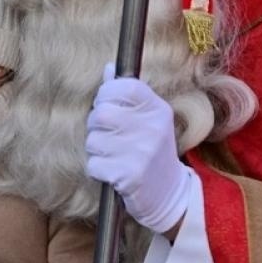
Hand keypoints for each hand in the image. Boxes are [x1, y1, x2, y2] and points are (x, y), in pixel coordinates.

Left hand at [85, 63, 194, 231]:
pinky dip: (98, 170)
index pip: (125, 87)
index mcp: (158, 110)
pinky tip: (113, 172)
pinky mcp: (130, 175)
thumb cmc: (152, 151)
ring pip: (93, 140)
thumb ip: (128, 96)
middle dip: (96, 125)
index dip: (106, 93)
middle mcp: (153, 128)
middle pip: (101, 113)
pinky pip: (94, 164)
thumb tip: (109, 68)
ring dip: (96, 150)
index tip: (105, 103)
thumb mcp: (149, 120)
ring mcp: (142, 152)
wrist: (168, 194)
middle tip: (106, 135)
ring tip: (113, 155)